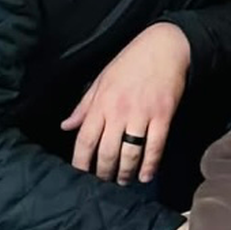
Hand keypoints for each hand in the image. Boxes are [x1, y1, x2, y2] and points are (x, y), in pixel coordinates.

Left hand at [61, 22, 190, 184]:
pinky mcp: (163, 115)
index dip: (81, 162)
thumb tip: (66, 125)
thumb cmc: (131, 62)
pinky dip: (151, 164)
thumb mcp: (102, 80)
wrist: (165, 47)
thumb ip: (84, 105)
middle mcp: (119, 111)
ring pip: (130, 153)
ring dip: (126, 172)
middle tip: (104, 182)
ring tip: (124, 180)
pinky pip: (155, 146)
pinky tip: (147, 175)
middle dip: (104, 172)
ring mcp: (142, 114)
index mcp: (101, 103)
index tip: (80, 176)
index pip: (85, 140)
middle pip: (107, 152)